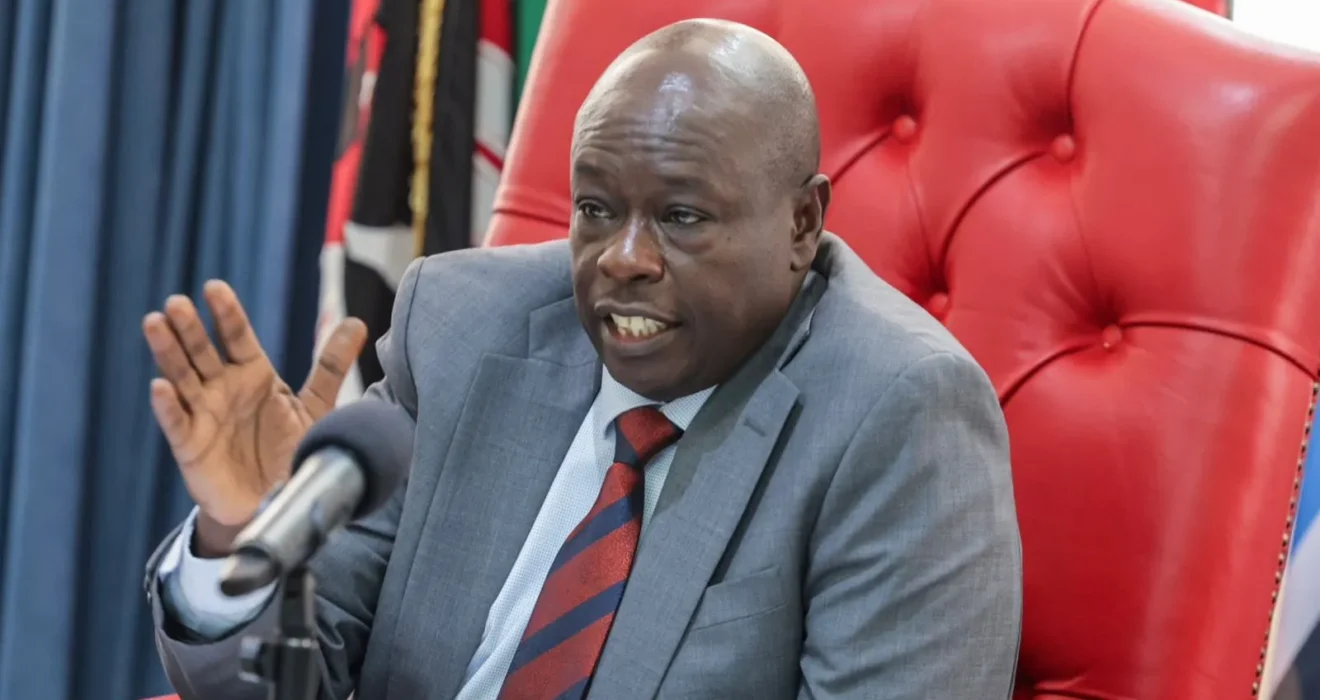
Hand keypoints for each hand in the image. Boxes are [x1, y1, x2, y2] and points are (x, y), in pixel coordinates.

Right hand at [143, 280, 366, 554]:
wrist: (276, 499)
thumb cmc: (290, 448)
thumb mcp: (315, 404)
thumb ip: (330, 365)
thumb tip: (358, 323)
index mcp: (253, 373)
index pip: (237, 336)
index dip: (226, 313)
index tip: (215, 288)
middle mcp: (223, 387)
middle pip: (202, 350)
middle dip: (189, 327)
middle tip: (177, 302)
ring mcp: (203, 413)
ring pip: (181, 376)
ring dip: (167, 351)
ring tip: (154, 322)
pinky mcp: (190, 445)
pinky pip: (177, 422)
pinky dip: (167, 405)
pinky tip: (160, 386)